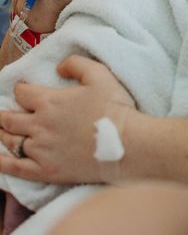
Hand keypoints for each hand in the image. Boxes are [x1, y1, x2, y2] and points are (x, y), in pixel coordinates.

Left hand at [0, 56, 135, 183]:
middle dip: (3, 114)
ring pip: (10, 141)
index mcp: (49, 101)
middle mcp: (39, 125)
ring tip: (2, 131)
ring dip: (3, 134)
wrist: (127, 144)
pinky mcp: (46, 171)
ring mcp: (41, 150)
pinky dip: (1, 163)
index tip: (22, 90)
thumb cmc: (114, 107)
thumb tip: (58, 68)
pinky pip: (15, 168)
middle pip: (9, 118)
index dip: (20, 89)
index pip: (22, 93)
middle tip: (2, 114)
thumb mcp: (99, 74)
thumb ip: (75, 64)